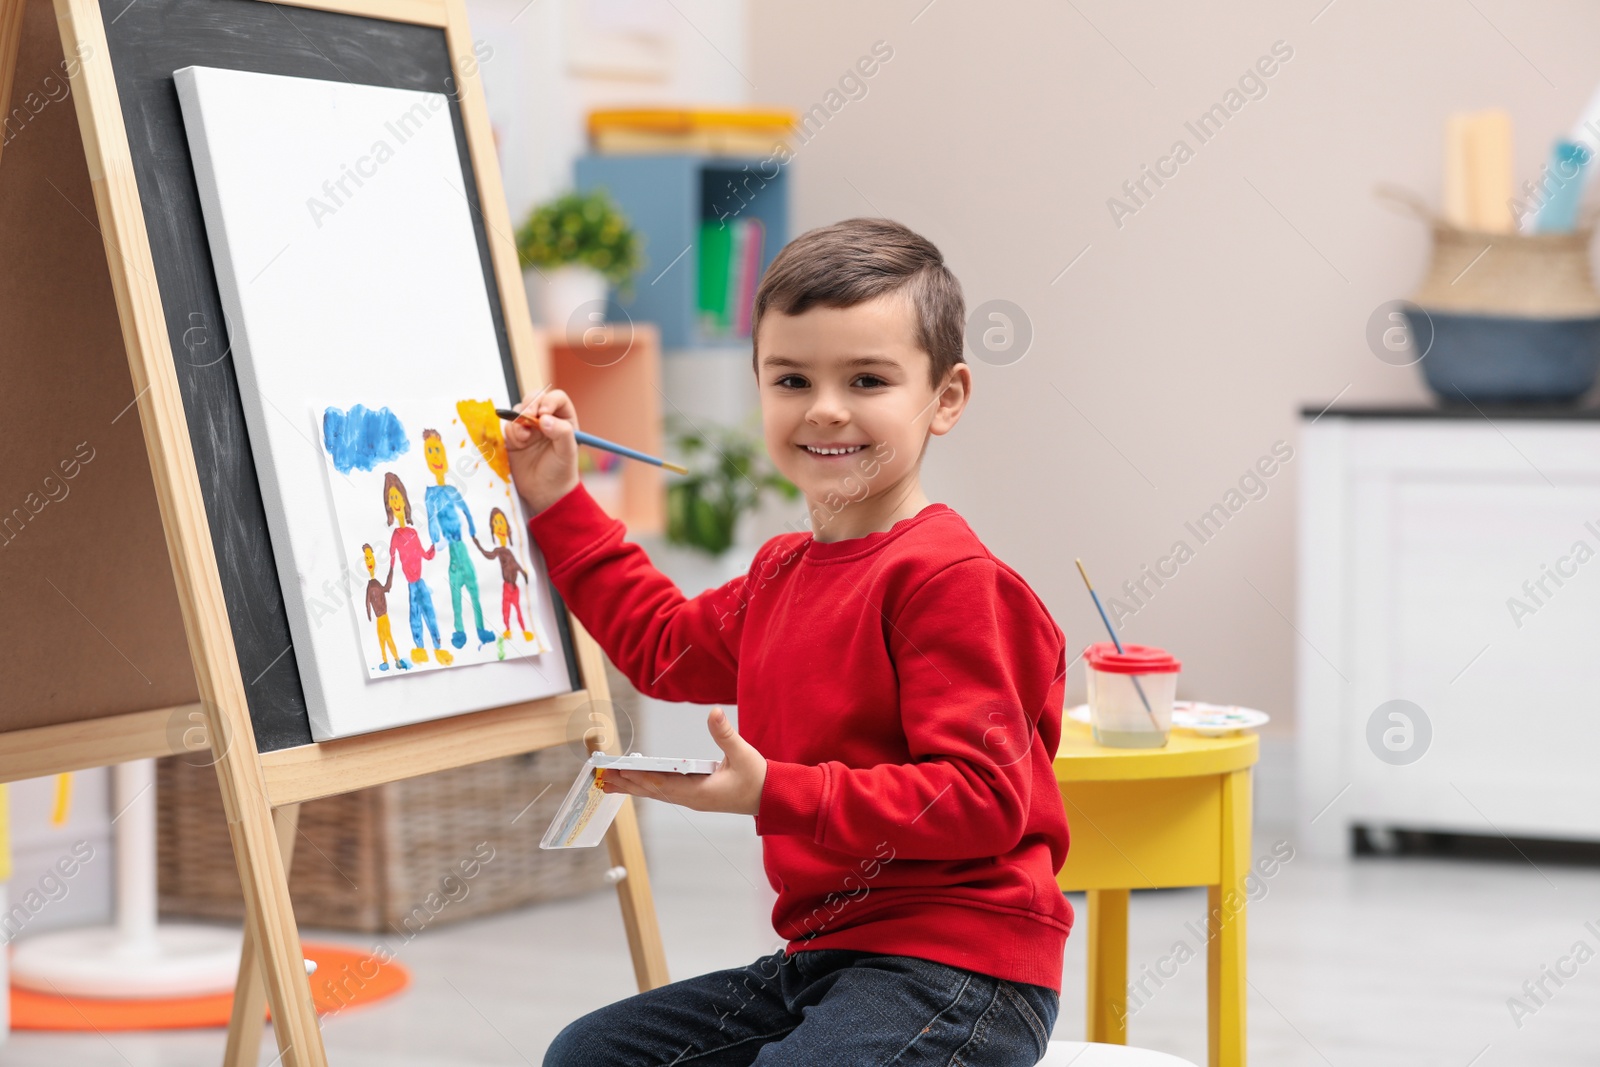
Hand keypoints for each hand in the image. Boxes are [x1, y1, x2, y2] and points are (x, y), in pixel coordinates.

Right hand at [505, 387, 580, 513]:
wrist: (544, 492)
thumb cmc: (561, 472)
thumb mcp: (567, 452)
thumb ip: (561, 432)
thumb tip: (544, 418)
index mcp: (564, 419)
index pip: (556, 398)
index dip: (548, 400)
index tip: (543, 413)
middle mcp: (546, 419)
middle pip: (534, 398)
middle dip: (529, 405)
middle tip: (528, 418)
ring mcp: (529, 427)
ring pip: (518, 410)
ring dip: (519, 420)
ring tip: (524, 438)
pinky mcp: (514, 437)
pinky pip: (508, 424)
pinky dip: (511, 430)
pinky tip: (519, 443)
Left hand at [598, 708, 767, 815]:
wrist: (772, 798)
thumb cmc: (759, 779)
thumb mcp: (743, 754)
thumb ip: (726, 735)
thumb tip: (714, 713)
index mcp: (700, 792)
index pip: (661, 784)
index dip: (638, 777)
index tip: (619, 772)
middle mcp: (691, 798)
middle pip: (653, 791)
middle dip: (628, 783)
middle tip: (602, 778)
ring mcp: (693, 798)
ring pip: (657, 792)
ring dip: (634, 786)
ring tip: (611, 783)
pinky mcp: (696, 795)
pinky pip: (665, 791)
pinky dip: (648, 786)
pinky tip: (637, 783)